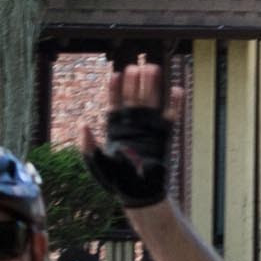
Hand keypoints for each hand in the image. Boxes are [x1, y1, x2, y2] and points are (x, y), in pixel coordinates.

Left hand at [79, 54, 175, 203]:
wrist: (137, 194)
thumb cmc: (115, 181)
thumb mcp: (96, 164)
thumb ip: (89, 145)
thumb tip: (83, 124)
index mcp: (115, 128)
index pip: (115, 103)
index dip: (115, 89)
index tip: (116, 74)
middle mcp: (133, 124)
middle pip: (134, 97)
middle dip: (135, 81)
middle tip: (136, 66)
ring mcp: (149, 128)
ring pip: (151, 101)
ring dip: (152, 85)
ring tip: (153, 67)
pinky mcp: (164, 136)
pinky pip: (171, 116)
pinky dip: (175, 103)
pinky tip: (177, 88)